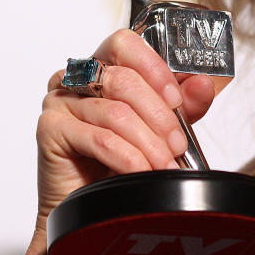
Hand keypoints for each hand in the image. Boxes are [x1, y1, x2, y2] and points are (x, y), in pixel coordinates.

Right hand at [33, 29, 216, 228]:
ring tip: (164, 163)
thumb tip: (204, 84)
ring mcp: (60, 101)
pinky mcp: (50, 129)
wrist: (92, 209)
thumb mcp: (162, 127)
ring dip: (148, 142)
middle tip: (177, 144)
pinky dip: (127, 156)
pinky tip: (141, 170)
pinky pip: (98, 137)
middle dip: (159, 115)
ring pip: (115, 112)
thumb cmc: (120, 162)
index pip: (125, 44)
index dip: (154, 68)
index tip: (176, 99)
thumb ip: (185, 104)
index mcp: (103, 67)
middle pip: (123, 79)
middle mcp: (77, 79)